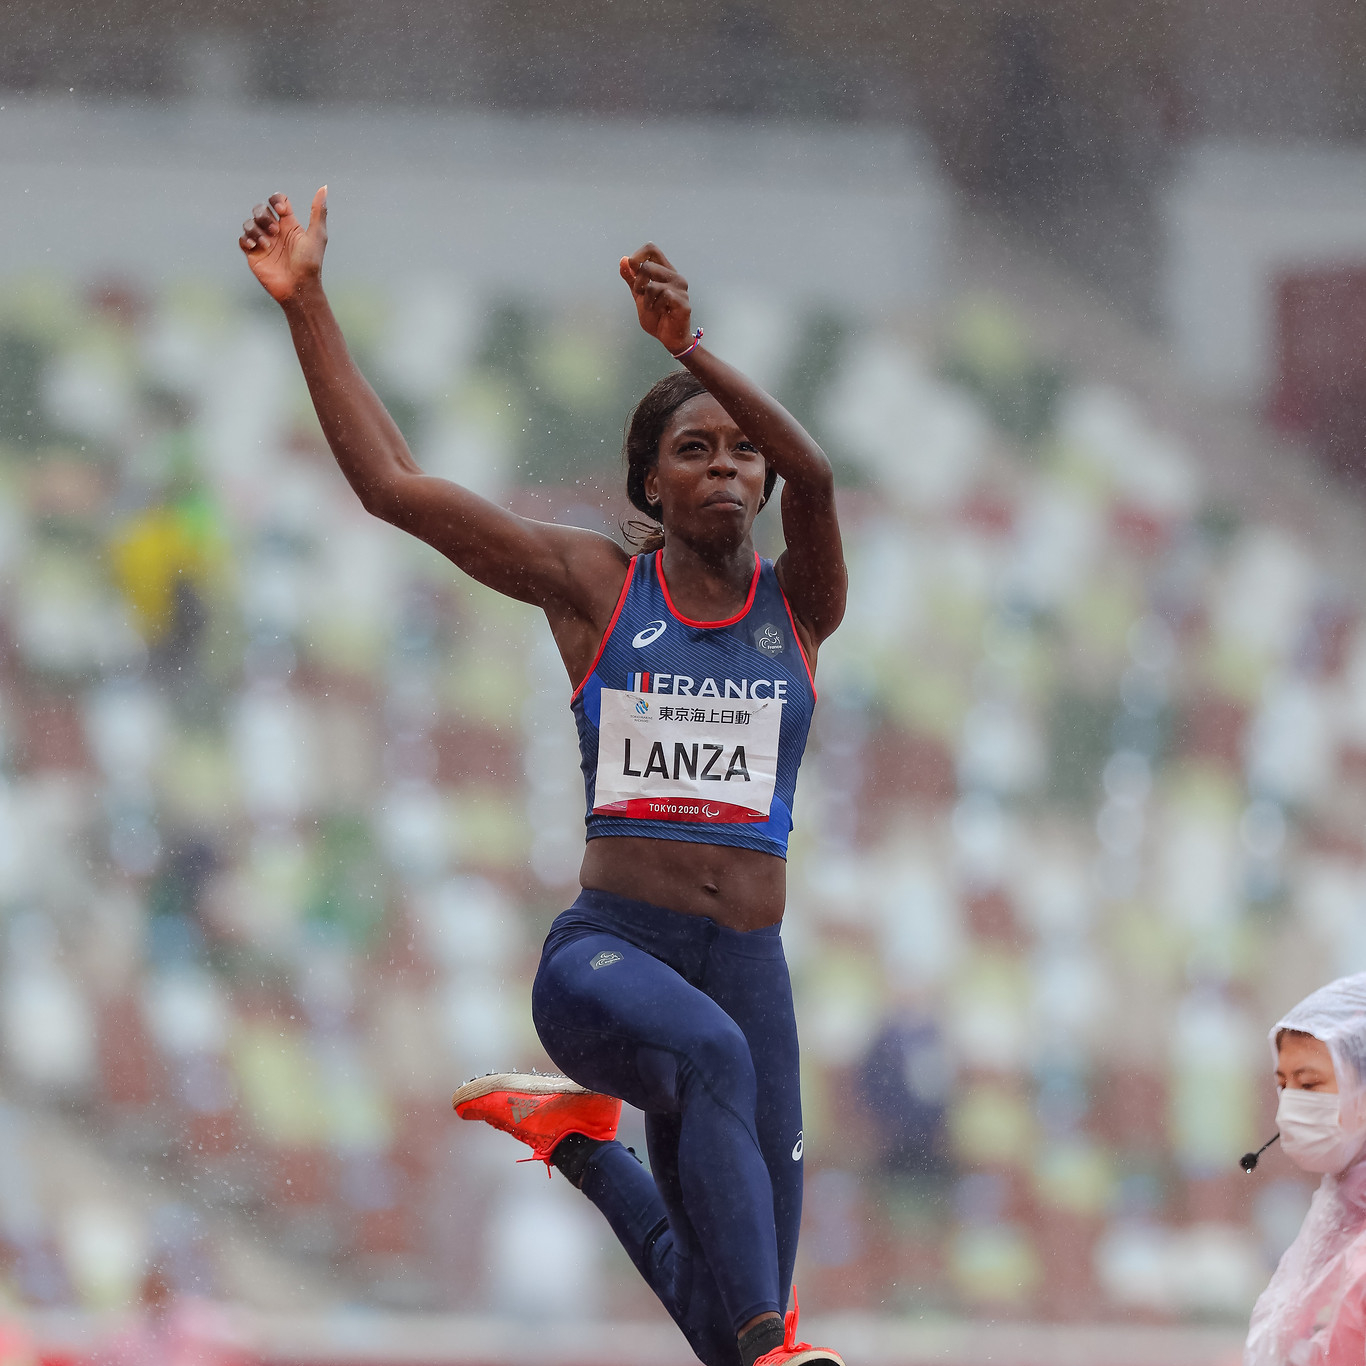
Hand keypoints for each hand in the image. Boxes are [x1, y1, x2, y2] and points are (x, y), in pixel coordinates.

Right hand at [239, 188, 327, 303]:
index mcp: (289, 224)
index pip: (278, 200)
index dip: (276, 199)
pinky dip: (246, 239)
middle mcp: (275, 231)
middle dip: (264, 216)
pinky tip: (256, 247)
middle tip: (275, 232)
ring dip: (256, 230)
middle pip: (260, 209)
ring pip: (249, 223)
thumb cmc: (311, 264)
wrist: (299, 288)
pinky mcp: (254, 254)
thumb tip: (324, 187)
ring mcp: (264, 242)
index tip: (281, 210)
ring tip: (267, 245)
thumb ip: (318, 211)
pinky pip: (242, 239)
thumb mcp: (317, 235)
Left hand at [620, 244, 693, 355]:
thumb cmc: (657, 316)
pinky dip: (655, 306)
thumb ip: (632, 278)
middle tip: (640, 295)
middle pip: (648, 266)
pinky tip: (661, 312)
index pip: (651, 249)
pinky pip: (663, 297)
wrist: (669, 338)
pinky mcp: (683, 303)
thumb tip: (623, 260)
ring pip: (653, 285)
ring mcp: (681, 289)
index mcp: (665, 271)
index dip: (637, 256)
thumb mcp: (639, 295)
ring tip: (652, 307)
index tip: (632, 270)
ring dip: (646, 299)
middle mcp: (675, 276)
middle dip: (637, 283)